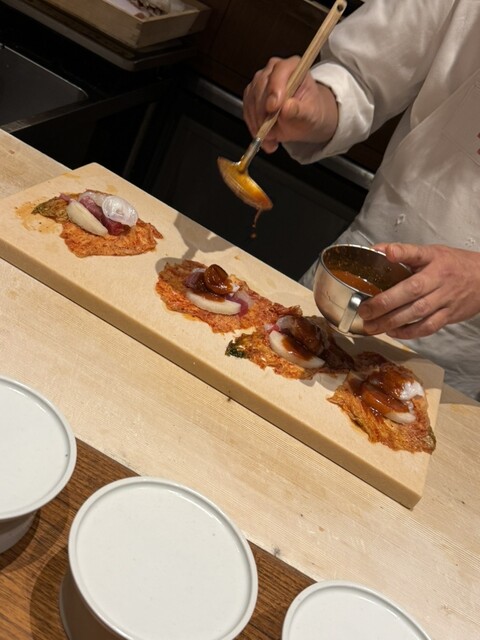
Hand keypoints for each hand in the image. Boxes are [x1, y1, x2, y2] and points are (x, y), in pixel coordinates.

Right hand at [242, 56, 338, 152]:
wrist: (305, 120)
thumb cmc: (310, 112)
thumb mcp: (310, 115)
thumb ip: (300, 110)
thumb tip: (287, 107)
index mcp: (293, 66)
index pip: (280, 71)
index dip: (275, 88)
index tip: (273, 108)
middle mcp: (274, 70)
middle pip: (261, 85)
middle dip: (263, 111)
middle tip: (270, 131)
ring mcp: (260, 82)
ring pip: (251, 100)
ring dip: (258, 123)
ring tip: (270, 139)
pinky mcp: (251, 96)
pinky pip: (247, 111)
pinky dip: (253, 127)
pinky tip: (264, 138)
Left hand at [358, 243, 479, 338]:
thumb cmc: (453, 265)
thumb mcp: (432, 252)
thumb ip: (405, 252)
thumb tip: (378, 250)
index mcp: (433, 259)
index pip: (416, 253)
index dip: (402, 253)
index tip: (388, 253)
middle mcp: (439, 278)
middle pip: (411, 290)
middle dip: (385, 302)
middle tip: (364, 311)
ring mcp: (445, 298)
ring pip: (417, 312)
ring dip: (391, 322)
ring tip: (371, 327)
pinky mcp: (449, 315)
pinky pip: (428, 327)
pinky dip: (409, 332)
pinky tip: (393, 332)